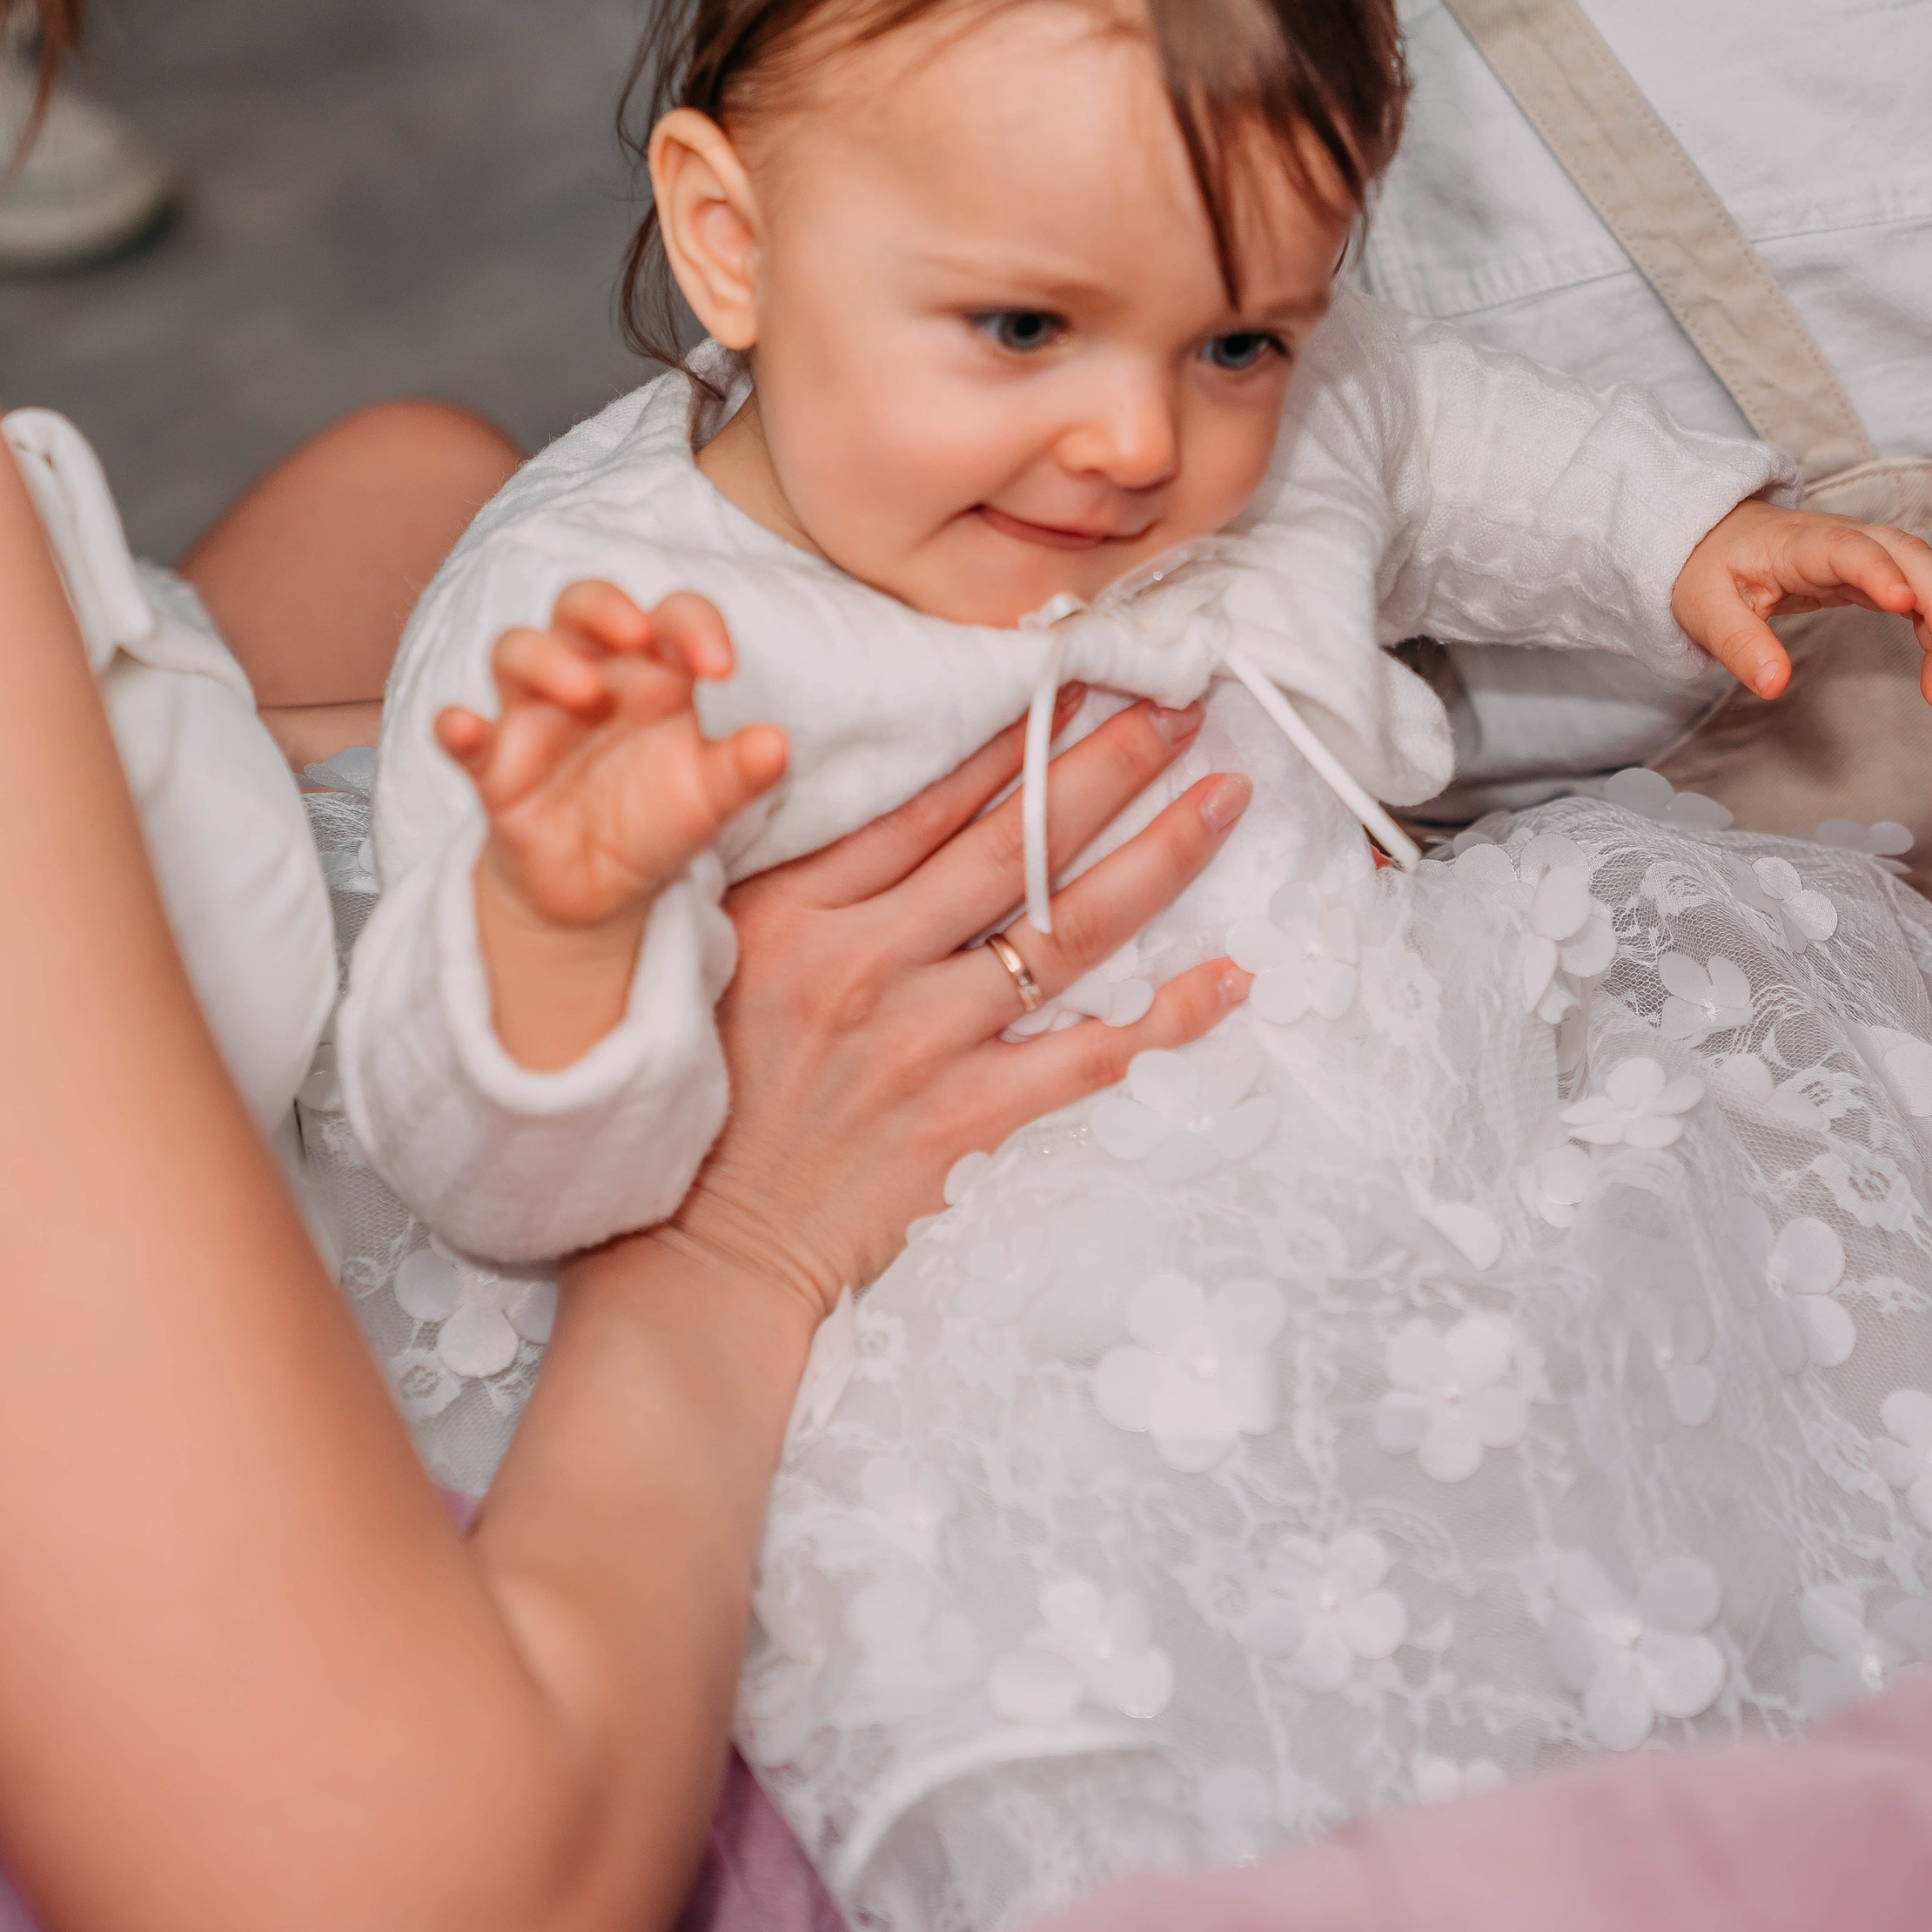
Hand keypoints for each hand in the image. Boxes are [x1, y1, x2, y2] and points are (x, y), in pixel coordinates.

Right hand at [439, 579, 786, 1069]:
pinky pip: (468, 736)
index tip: (723, 668)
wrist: (603, 893)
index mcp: (654, 674)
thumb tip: (776, 744)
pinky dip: (457, 727)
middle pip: (581, 605)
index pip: (670, 616)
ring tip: (585, 693)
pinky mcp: (496, 768)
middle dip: (604, 607)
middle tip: (637, 635)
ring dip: (546, 660)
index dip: (695, 624)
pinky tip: (461, 728)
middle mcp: (592, 678)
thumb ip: (741, 771)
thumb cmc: (657, 821)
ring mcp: (537, 717)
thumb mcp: (710, 800)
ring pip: (518, 650)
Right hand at [659, 692, 1251, 1316]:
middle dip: (1106, 764)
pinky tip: (1228, 976)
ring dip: (1157, 856)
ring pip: (1065, 931)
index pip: (927, 800)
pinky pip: (1089, 1058)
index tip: (1078, 678)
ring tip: (1222, 796)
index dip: (1013, 735)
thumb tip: (887, 793)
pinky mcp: (964, 1122)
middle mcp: (863, 964)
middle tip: (1179, 706)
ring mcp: (920, 1044)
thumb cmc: (710, 1103)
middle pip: (1013, 844)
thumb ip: (793, 880)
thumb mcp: (717, 959)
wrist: (702, 1253)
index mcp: (793, 910)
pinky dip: (1166, 1017)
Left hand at [1672, 499, 1931, 711]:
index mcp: (1799, 543)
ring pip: (1922, 578)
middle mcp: (1843, 540)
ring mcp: (1864, 556)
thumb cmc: (1709, 570)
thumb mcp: (1706, 610)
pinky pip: (1917, 601)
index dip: (1878, 571)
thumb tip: (1774, 685)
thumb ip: (1739, 644)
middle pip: (1907, 555)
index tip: (1903, 605)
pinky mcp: (1872, 577)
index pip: (1848, 548)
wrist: (1712, 539)